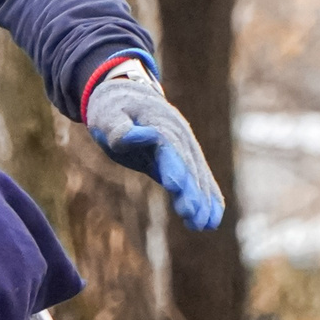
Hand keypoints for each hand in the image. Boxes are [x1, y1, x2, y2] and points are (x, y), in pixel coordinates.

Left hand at [85, 64, 224, 231]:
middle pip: (187, 164)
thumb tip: (143, 136)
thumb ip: (120, 129)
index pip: (169, 147)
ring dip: (202, 200)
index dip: (173, 167)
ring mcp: (184, 146)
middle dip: (192, 191)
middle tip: (193, 216)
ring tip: (204, 225)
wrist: (127, 95)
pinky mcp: (182, 157)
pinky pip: (199, 177)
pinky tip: (212, 219)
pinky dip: (208, 197)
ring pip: (196, 174)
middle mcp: (178, 135)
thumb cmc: (111, 109)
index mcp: (158, 124)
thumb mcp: (107, 115)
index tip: (176, 187)